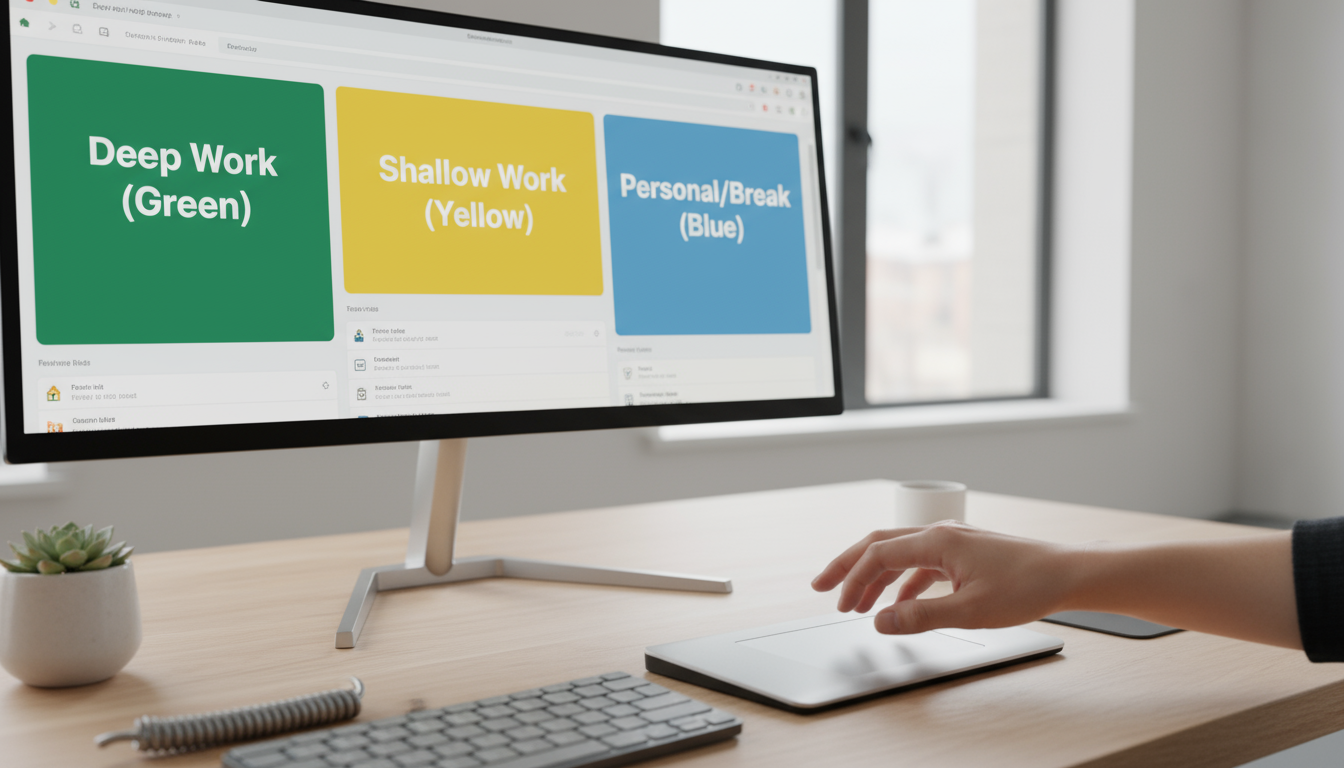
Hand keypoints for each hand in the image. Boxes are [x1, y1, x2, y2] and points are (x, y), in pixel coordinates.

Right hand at [811, 521, 1076, 634]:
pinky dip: (903, 582)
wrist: (1067, 574)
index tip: (838, 603)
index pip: (878, 554)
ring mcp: (952, 542)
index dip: (853, 579)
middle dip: (848, 565)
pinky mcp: (964, 553)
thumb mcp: (969, 610)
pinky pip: (921, 564)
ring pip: (899, 554)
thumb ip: (919, 616)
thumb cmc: (1026, 587)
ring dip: (875, 577)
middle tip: (822, 586)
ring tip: (858, 604)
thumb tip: (880, 620)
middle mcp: (940, 534)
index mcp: (936, 540)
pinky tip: (901, 603)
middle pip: (879, 544)